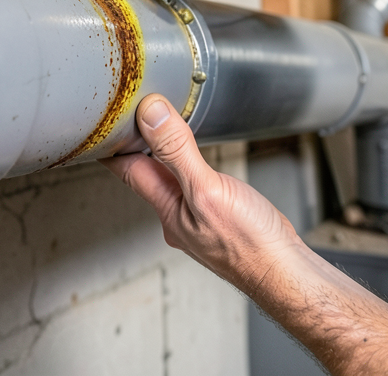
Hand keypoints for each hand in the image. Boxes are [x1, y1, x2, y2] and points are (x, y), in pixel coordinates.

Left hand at [101, 94, 300, 293]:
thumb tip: (150, 115)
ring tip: (154, 128)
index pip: (128, 168)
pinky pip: (193, 185)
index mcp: (167, 209)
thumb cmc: (250, 243)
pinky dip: (188, 167)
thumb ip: (177, 151)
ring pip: (171, 179)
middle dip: (136, 145)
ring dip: (162, 155)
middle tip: (127, 114)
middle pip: (147, 172)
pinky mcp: (218, 218)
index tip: (102, 118)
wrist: (285, 272)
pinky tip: (196, 161)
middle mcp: (177, 216)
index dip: (113, 142)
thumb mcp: (208, 189)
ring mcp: (197, 219)